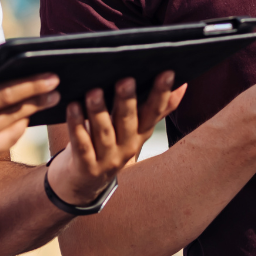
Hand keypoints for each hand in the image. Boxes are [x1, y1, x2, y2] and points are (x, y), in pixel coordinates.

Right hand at [0, 52, 59, 196]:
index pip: (3, 95)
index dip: (31, 85)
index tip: (52, 77)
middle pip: (14, 116)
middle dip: (37, 101)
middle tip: (56, 89)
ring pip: (11, 137)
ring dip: (24, 120)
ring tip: (33, 106)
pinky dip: (6, 138)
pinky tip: (10, 126)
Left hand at [47, 73, 185, 204]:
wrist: (86, 182)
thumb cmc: (112, 145)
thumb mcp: (138, 129)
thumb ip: (158, 108)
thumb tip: (183, 85)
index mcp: (141, 133)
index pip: (154, 111)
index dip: (162, 93)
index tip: (167, 73)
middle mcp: (127, 146)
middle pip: (128, 121)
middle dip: (127, 100)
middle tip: (125, 80)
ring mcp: (107, 158)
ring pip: (104, 132)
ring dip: (99, 111)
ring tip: (94, 92)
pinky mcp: (86, 165)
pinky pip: (81, 143)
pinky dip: (76, 125)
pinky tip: (72, 107)